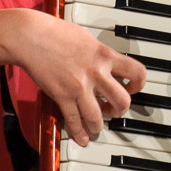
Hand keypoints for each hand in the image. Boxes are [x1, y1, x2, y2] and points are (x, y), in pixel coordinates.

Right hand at [19, 13, 146, 146]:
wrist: (31, 36)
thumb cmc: (55, 32)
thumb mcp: (87, 38)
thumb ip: (99, 53)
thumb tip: (106, 63)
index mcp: (105, 54)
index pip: (137, 72)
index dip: (138, 84)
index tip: (132, 88)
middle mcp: (96, 72)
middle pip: (122, 100)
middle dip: (120, 110)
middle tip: (114, 110)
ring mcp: (80, 86)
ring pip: (98, 117)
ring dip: (99, 125)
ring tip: (97, 126)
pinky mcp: (62, 95)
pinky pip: (74, 121)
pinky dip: (79, 133)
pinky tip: (82, 137)